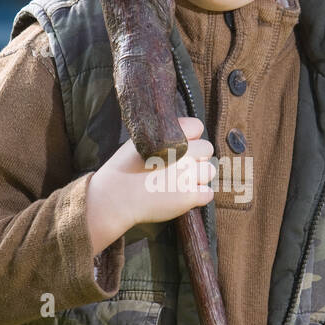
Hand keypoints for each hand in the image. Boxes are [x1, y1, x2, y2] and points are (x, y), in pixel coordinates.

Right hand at [86, 116, 214, 251]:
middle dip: (197, 158)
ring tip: (180, 183)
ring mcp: (190, 174)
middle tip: (179, 168)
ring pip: (210, 171)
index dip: (191, 138)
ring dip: (199, 178)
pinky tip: (180, 197)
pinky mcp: (191, 196)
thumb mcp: (141, 141)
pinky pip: (208, 194)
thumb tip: (182, 135)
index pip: (198, 127)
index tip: (180, 148)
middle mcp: (185, 152)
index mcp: (172, 135)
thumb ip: (164, 136)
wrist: (115, 197)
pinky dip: (197, 197)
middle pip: (208, 149)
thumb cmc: (125, 170)